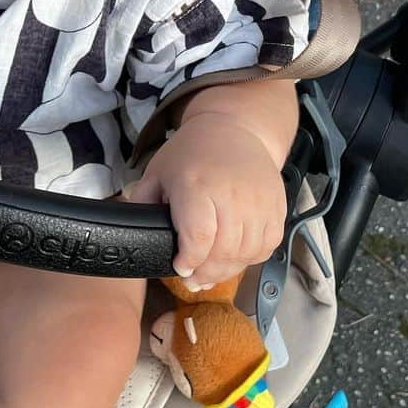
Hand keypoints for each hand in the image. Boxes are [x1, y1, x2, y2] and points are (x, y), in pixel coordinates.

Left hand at [124, 113, 286, 287]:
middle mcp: (232, 194)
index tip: (180, 268)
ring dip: (228, 270)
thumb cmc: (191, 152)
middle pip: (224, 250)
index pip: (199, 237)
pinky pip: (267, 245)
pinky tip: (234, 259)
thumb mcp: (158, 171)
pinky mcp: (277, 207)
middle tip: (192, 280)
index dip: (189, 260)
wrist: (235, 128)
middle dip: (206, 272)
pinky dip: (251, 258)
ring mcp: (259, 201)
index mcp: (197, 185)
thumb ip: (143, 203)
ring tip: (211, 274)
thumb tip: (131, 231)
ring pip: (247, 252)